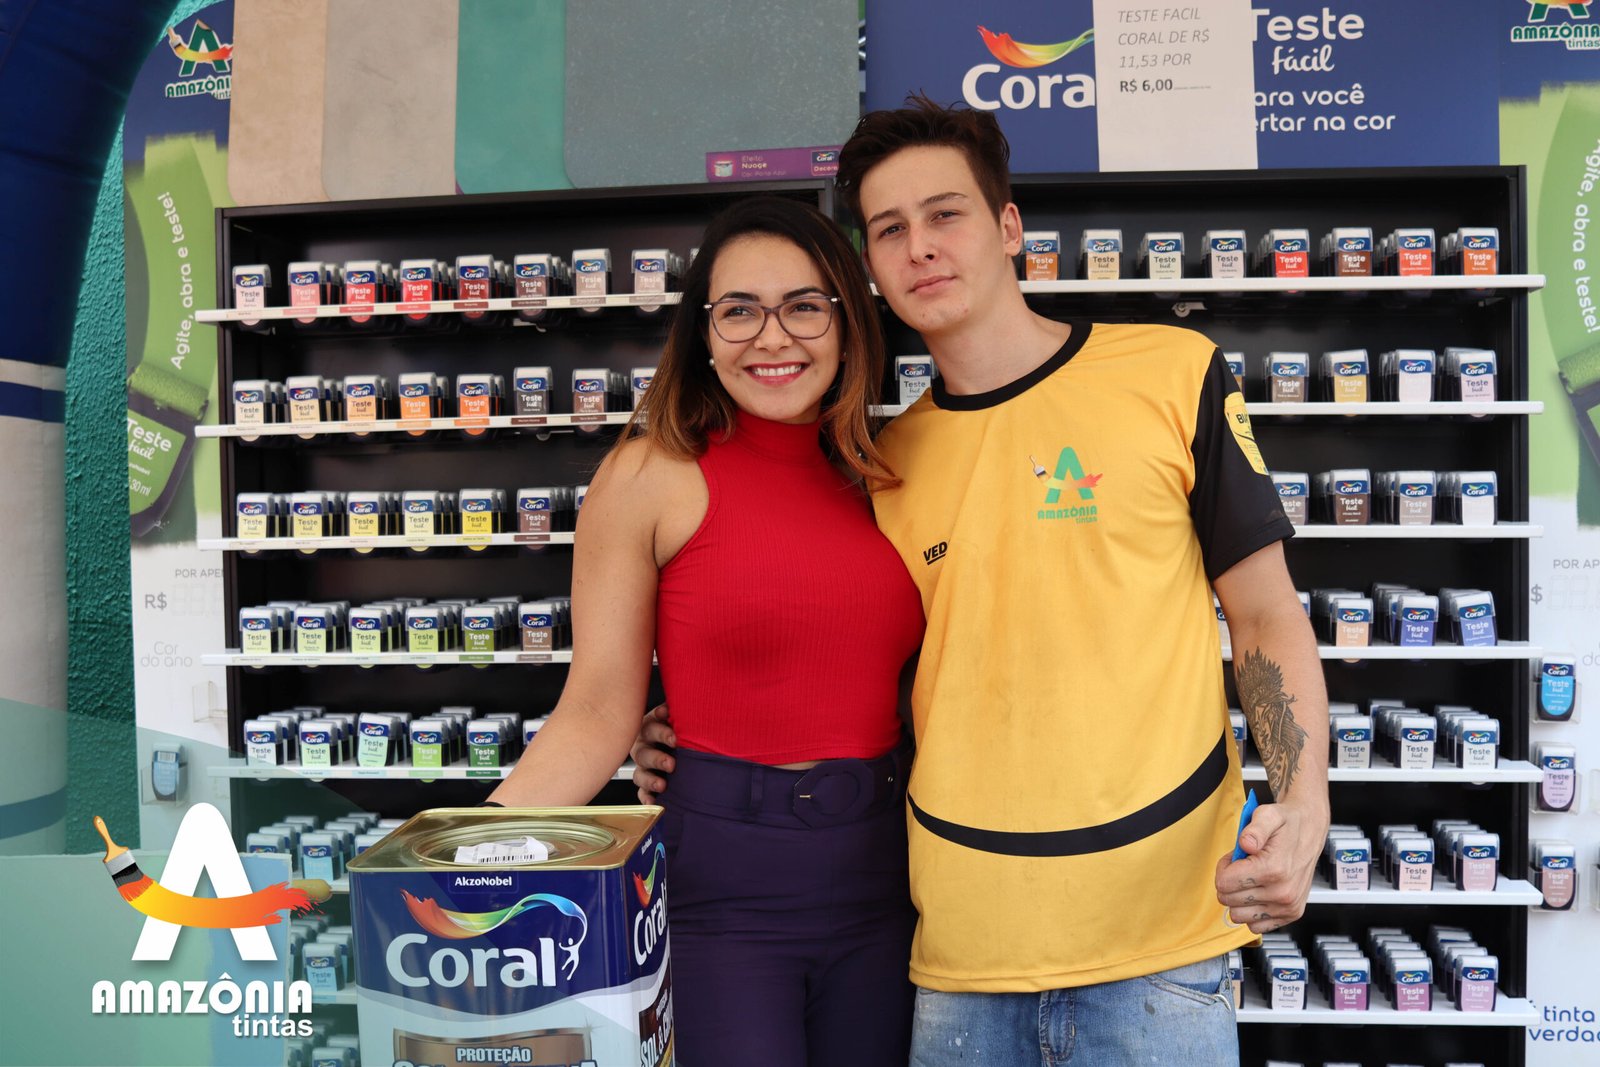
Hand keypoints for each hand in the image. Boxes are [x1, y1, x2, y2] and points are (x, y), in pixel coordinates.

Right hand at [631, 704, 676, 803]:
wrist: (678, 742)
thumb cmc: (678, 725)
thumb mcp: (678, 716)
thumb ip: (680, 712)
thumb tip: (685, 707)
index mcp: (649, 726)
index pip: (651, 727)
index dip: (661, 732)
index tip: (674, 738)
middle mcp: (642, 745)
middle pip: (643, 752)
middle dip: (657, 759)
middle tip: (671, 764)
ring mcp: (642, 766)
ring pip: (640, 774)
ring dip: (650, 779)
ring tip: (662, 785)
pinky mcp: (645, 783)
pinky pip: (641, 791)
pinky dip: (646, 797)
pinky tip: (653, 802)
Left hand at [1213, 801, 1324, 933]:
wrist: (1309, 831)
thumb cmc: (1286, 824)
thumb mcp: (1268, 815)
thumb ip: (1254, 829)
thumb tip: (1246, 843)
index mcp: (1274, 869)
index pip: (1224, 883)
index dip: (1223, 868)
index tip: (1235, 858)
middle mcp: (1282, 893)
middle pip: (1228, 900)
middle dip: (1230, 882)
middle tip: (1244, 866)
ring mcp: (1287, 907)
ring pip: (1238, 915)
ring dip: (1239, 898)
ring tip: (1252, 879)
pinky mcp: (1291, 914)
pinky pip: (1255, 925)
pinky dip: (1252, 911)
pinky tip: (1260, 892)